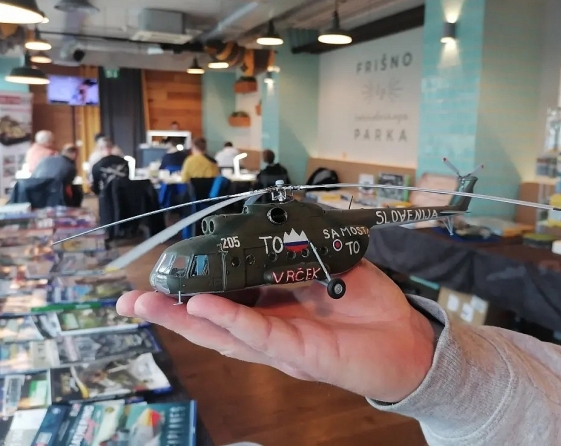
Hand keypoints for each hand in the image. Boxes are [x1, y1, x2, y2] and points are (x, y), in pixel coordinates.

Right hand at [116, 259, 434, 402]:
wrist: (404, 337)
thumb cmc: (367, 303)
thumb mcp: (326, 267)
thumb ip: (294, 254)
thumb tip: (267, 232)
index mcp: (271, 307)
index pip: (222, 298)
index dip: (189, 289)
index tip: (161, 275)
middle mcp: (268, 329)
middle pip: (210, 323)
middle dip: (169, 312)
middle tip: (130, 300)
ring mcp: (280, 345)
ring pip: (223, 335)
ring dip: (184, 320)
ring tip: (147, 305)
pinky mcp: (299, 355)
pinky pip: (259, 335)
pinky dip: (229, 320)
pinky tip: (202, 309)